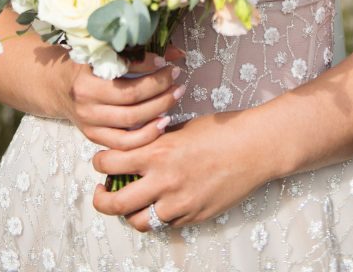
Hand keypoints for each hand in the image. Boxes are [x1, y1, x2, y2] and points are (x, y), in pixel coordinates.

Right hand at [62, 53, 186, 150]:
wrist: (56, 87)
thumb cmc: (84, 65)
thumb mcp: (102, 52)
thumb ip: (137, 52)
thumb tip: (176, 53)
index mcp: (86, 77)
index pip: (124, 72)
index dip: (148, 66)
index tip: (165, 60)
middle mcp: (86, 103)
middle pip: (131, 99)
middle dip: (159, 87)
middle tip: (177, 76)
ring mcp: (90, 123)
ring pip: (131, 122)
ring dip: (159, 109)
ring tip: (175, 95)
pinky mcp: (94, 137)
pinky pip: (124, 143)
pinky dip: (147, 135)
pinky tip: (162, 122)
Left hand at [92, 110, 262, 230]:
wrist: (253, 149)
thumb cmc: (219, 132)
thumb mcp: (180, 128)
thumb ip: (155, 140)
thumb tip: (134, 145)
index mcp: (158, 153)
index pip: (111, 164)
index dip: (99, 163)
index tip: (100, 163)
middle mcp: (164, 182)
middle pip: (116, 203)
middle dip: (101, 200)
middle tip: (101, 192)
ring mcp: (179, 204)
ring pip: (139, 221)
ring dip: (129, 212)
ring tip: (131, 201)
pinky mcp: (193, 217)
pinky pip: (165, 224)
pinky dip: (157, 215)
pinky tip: (161, 203)